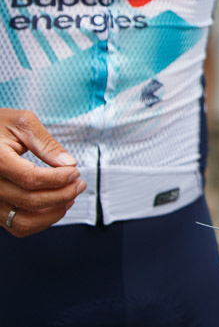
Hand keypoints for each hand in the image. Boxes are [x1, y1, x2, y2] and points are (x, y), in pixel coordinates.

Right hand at [0, 109, 86, 236]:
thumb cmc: (0, 125)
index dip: (57, 178)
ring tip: (71, 196)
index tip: (75, 171)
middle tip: (80, 183)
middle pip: (29, 201)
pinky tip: (57, 205)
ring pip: (23, 221)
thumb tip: (69, 163)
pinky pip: (17, 226)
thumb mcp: (24, 123)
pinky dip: (41, 222)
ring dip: (53, 213)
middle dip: (62, 194)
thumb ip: (46, 144)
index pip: (29, 178)